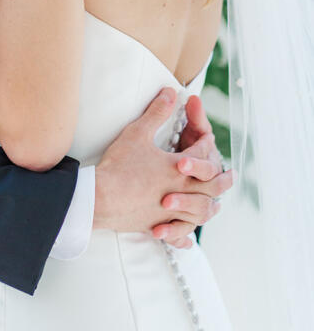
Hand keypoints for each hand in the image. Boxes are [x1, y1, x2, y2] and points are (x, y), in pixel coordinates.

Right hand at [93, 88, 232, 248]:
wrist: (100, 199)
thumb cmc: (119, 166)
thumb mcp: (138, 133)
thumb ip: (157, 112)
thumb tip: (171, 92)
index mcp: (179, 170)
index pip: (202, 154)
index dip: (204, 143)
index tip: (203, 137)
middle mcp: (181, 193)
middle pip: (211, 188)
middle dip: (221, 179)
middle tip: (230, 177)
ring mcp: (170, 212)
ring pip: (199, 213)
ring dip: (209, 208)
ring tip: (214, 207)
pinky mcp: (157, 226)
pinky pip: (177, 234)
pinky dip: (184, 235)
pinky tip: (184, 237)